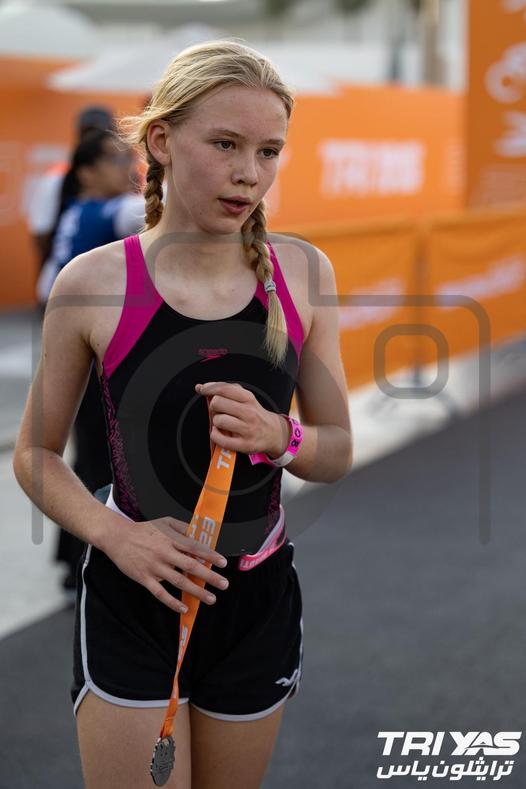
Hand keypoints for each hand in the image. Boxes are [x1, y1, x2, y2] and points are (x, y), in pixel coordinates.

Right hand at [101, 513, 228, 613]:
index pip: (195, 548)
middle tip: (224, 584)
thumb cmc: (144, 530)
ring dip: (196, 591)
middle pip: (190, 566)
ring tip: (211, 598)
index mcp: (171, 539)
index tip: (223, 563)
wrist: (118, 538)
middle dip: (209, 576)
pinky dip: (172, 602)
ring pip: (179, 581)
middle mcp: (164, 553)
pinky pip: (160, 593)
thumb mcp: (165, 522)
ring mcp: (154, 567)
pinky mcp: (144, 578)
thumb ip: (183, 527)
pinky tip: (184, 608)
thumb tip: (200, 533)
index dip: (210, 556)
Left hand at [195, 381, 289, 456]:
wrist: (273, 433)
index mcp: (248, 399)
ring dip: (216, 422)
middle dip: (214, 406)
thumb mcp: (245, 399)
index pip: (225, 389)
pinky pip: (219, 438)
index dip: (209, 388)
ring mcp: (248, 429)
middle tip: (220, 411)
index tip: (203, 389)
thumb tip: (200, 387)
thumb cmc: (254, 414)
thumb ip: (225, 391)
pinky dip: (215, 435)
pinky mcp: (244, 444)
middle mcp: (249, 413)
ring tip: (223, 423)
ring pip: (219, 420)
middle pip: (218, 403)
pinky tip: (220, 433)